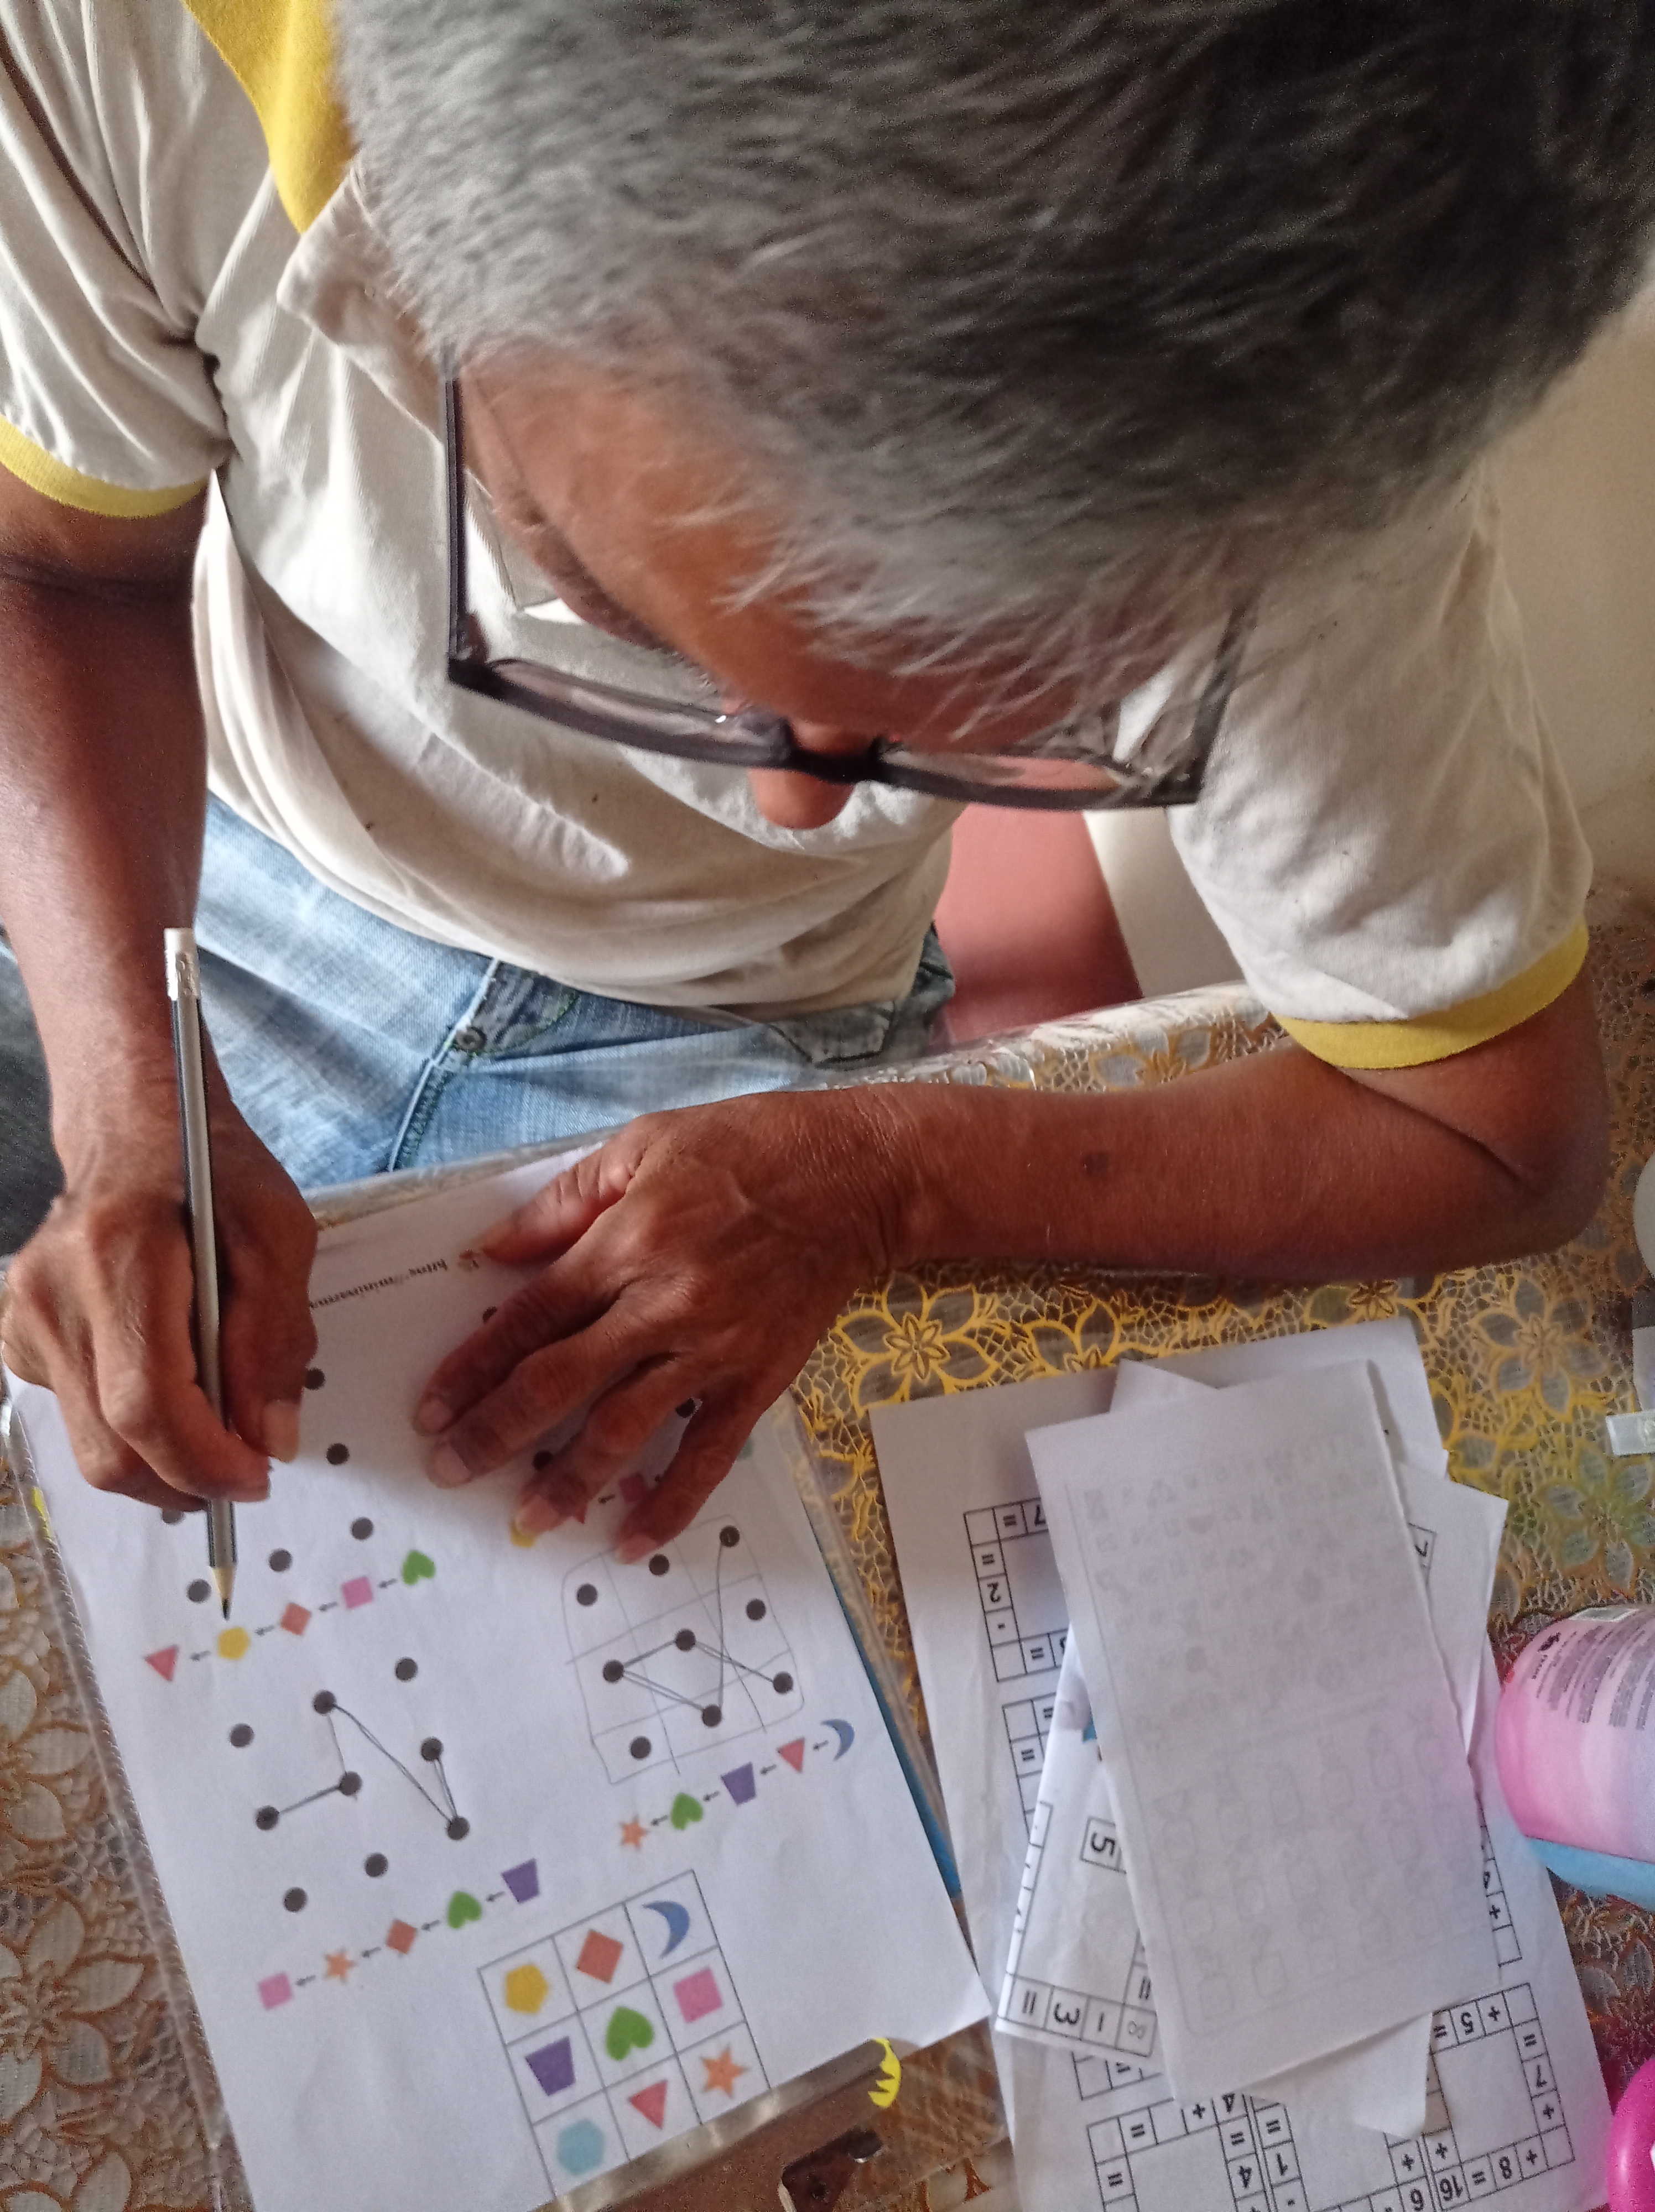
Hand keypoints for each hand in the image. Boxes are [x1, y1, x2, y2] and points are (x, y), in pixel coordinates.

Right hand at [1, 1076, 317, 1509]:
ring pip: (92, 1446)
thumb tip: (270, 1437)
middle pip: (111, 1446)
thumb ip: (276, 1338)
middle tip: (244, 1470)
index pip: (147, 1404)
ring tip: (214, 1430)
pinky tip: (168, 1386)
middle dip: (186, 1480)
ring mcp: (25, 1320)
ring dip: (161, 1461)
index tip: (256, 1475)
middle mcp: (53, 1296)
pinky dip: (130, 1427)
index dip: (205, 1461)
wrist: (132, 1128)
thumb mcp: (276, 1235)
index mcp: (119, 1258)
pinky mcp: (20, 1338)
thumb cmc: (209, 1171)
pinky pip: (77, 1417)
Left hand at [413, 1088, 909, 1552]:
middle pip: (562, 1382)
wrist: (859, 1176)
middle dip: (498, 1433)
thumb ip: (564, 1201)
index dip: (475, 1367)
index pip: (531, 1318)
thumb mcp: (645, 1143)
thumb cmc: (751, 1147)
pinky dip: (671, 1501)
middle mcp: (665, 1302)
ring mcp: (714, 1347)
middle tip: (451, 1470)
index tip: (432, 1407)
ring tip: (529, 1518)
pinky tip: (632, 1538)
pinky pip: (708, 1452)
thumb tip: (493, 1252)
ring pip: (625, 1429)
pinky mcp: (759, 1377)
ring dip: (570, 1479)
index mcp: (628, 1239)